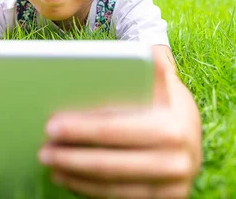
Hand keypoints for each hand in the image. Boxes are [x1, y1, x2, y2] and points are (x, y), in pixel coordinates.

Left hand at [38, 46, 202, 198]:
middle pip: (109, 164)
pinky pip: (119, 198)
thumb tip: (146, 52)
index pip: (116, 129)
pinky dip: (90, 189)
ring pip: (112, 187)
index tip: (52, 125)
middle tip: (43, 149)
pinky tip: (69, 178)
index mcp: (173, 127)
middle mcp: (177, 162)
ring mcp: (173, 188)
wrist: (192, 139)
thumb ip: (154, 67)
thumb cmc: (166, 105)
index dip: (81, 129)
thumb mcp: (165, 83)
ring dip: (75, 176)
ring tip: (50, 163)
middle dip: (70, 157)